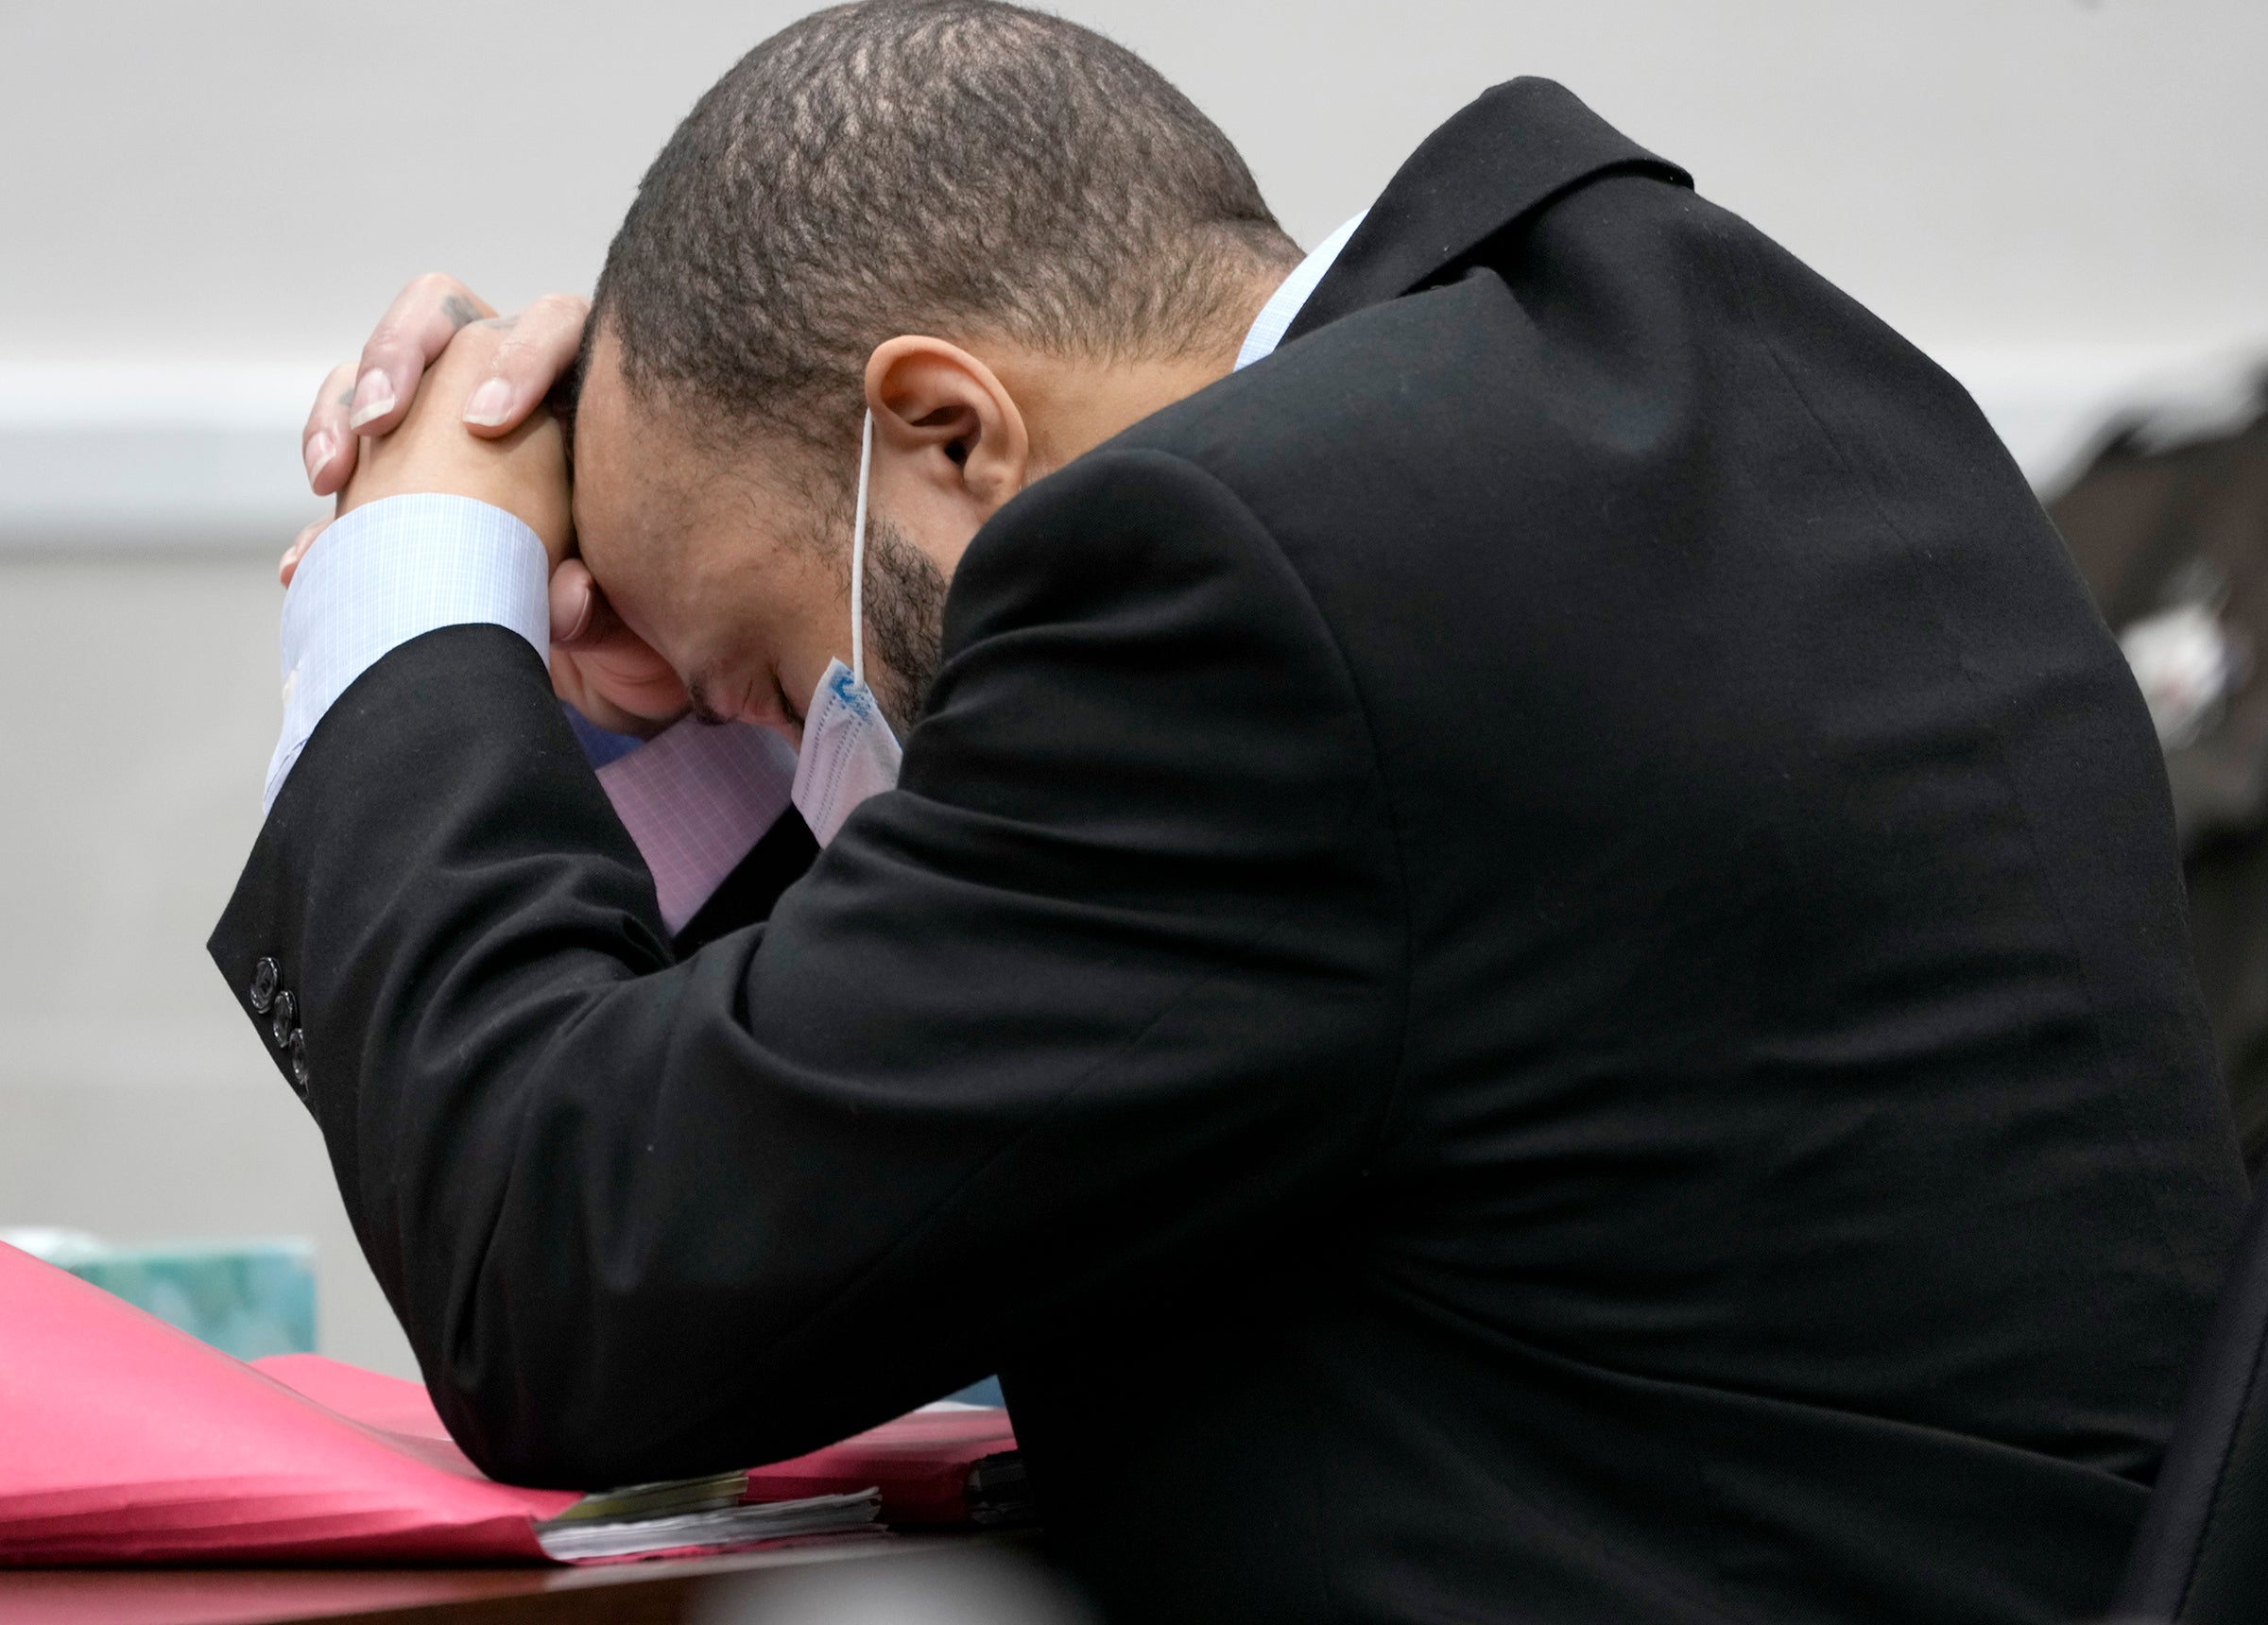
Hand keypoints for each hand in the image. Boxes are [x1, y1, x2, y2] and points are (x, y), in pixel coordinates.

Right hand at [283, 275, 690, 736]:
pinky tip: (310, 559)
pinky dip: (324, 496)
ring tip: (331, 474)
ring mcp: (442, 422)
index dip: (522, 356)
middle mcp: (510, 390)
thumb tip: (569, 594)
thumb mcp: (630, 618)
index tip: (488, 422)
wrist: (599, 672)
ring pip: (375, 372)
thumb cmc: (635, 623)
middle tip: (381, 421)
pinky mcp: (395, 473)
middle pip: (445, 314)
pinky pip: (342, 450)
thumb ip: (600, 600)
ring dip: (339, 408)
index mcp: (586, 398)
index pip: (557, 326)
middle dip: (400, 351)